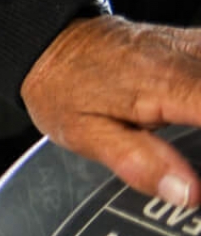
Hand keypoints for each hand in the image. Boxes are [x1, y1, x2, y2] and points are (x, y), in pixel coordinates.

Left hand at [20, 14, 200, 208]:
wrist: (49, 41)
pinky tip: (200, 120)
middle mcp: (191, 58)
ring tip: (195, 139)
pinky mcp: (200, 44)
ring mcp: (198, 46)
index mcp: (167, 84)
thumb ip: (140, 163)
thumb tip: (189, 194)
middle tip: (197, 158)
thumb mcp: (86, 134)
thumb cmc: (63, 87)